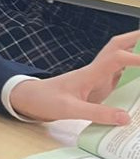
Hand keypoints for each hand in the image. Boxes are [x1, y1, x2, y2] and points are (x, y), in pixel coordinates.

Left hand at [9, 29, 139, 123]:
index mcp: (89, 73)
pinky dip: (133, 70)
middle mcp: (96, 71)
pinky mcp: (98, 86)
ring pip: (120, 58)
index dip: (135, 58)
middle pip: (117, 47)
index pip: (116, 58)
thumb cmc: (46, 100)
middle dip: (136, 40)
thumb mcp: (69, 109)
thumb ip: (96, 113)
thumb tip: (125, 118)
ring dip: (136, 52)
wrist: (30, 99)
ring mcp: (97, 77)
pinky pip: (119, 74)